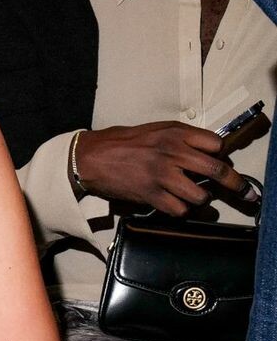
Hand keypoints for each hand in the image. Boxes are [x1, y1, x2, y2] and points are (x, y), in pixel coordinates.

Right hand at [74, 121, 255, 215]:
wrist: (93, 158)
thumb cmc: (124, 142)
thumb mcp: (157, 129)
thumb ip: (181, 138)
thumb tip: (206, 149)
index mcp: (176, 133)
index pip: (216, 145)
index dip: (221, 155)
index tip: (222, 161)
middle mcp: (173, 153)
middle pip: (218, 170)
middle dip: (235, 185)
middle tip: (246, 194)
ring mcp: (163, 176)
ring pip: (200, 195)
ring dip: (201, 200)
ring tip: (196, 198)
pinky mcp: (151, 195)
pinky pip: (179, 210)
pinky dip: (181, 211)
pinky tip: (176, 205)